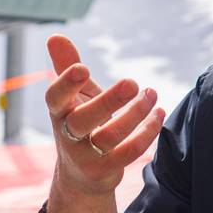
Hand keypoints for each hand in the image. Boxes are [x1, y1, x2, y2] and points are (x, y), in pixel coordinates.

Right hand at [44, 35, 162, 194]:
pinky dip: (147, 132)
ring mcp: (85, 156)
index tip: (83, 68)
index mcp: (58, 112)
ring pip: (110, 135)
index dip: (65, 84)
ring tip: (151, 94)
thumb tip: (55, 36)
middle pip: (83, 119)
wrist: (80, 176)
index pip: (54, 98)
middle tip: (132, 82)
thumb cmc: (80, 125)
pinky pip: (129, 152)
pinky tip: (158, 114)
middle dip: (108, 100)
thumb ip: (66, 66)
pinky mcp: (105, 171)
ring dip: (136, 113)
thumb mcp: (74, 97)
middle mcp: (67, 135)